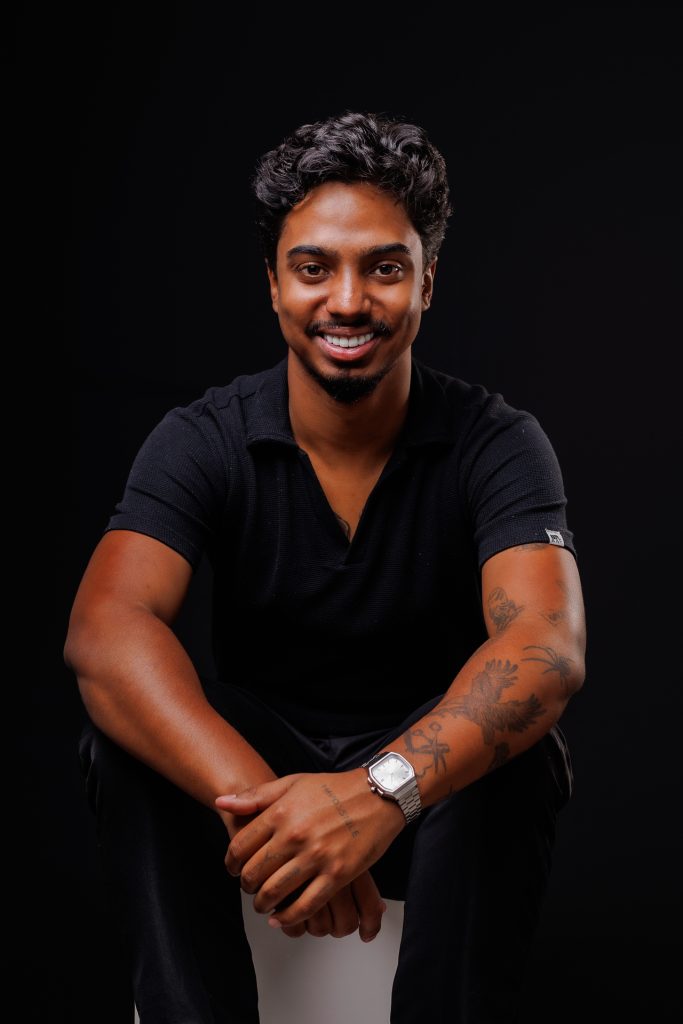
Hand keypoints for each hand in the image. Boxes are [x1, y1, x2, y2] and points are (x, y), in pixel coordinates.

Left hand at [215, 771, 403, 931]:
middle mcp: (295, 835)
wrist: (377, 794)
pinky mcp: (337, 874)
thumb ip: (256, 796)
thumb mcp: (292, 783)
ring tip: (264, 903)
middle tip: (249, 887)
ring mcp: (317, 856)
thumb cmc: (334, 788)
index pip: (240, 846)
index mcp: (281, 812)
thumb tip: (222, 803)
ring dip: (263, 904)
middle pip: (254, 873)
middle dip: (246, 886)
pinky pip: (305, 906)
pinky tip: (281, 918)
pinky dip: (288, 917)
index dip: (231, 863)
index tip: (234, 869)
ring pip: (275, 892)